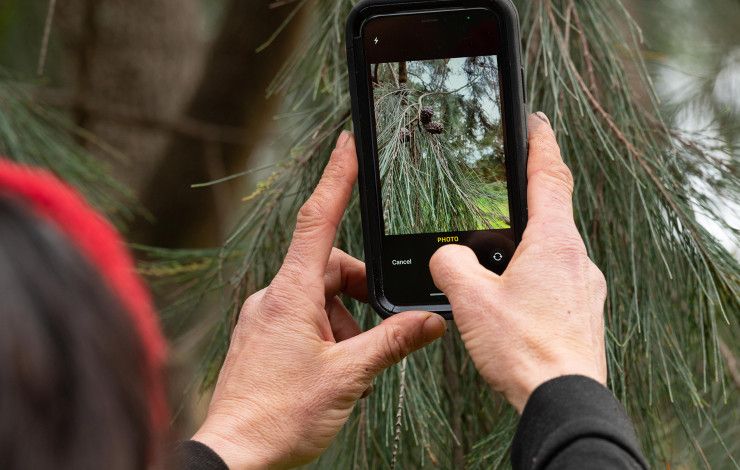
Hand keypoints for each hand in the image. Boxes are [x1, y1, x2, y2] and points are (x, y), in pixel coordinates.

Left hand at [192, 132, 446, 468]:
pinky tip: (334, 367)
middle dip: (361, 292)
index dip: (336, 178)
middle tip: (379, 330)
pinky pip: (303, 317)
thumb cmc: (279, 417)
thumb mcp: (348, 377)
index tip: (346, 143)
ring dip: (346, 321)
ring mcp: (266, 317)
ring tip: (351, 365)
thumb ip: (392, 343)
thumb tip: (430, 321)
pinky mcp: (263, 336)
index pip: (319, 220)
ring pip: (320, 297)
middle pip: (330, 267)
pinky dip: (328, 332)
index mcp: (292, 294)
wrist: (235, 454)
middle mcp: (274, 297)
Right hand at [429, 113, 606, 412]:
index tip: (536, 121)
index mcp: (554, 242)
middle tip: (506, 186)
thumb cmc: (524, 350)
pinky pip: (556, 279)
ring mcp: (584, 288)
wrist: (561, 400)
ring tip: (497, 252)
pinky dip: (533, 275)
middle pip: (553, 212)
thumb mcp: (471, 300)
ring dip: (527, 243)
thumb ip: (450, 265)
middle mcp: (577, 259)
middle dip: (528, 196)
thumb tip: (445, 257)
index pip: (550, 176)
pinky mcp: (581, 314)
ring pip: (553, 250)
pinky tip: (511, 298)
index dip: (540, 143)